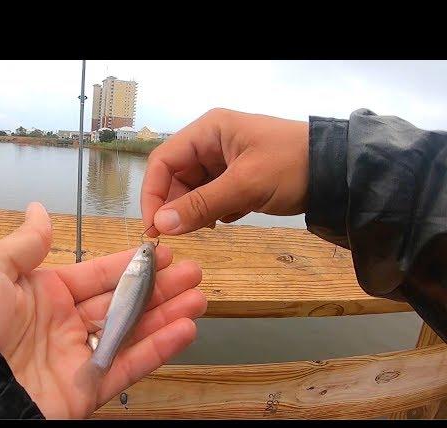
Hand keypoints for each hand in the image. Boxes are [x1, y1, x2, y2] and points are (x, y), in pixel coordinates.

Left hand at [0, 202, 205, 418]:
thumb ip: (26, 243)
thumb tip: (39, 210)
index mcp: (40, 293)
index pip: (96, 274)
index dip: (130, 263)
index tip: (162, 251)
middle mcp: (60, 324)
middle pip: (120, 302)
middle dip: (158, 287)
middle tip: (194, 272)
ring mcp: (73, 358)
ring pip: (130, 333)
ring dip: (166, 315)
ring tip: (199, 297)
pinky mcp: (82, 392)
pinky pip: (126, 368)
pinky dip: (157, 350)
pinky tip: (185, 329)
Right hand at [141, 108, 308, 236]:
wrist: (337, 173)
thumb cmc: (291, 166)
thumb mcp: (245, 185)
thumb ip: (201, 205)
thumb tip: (160, 225)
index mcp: (208, 131)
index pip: (163, 161)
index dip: (152, 193)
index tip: (154, 227)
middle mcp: (210, 144)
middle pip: (175, 178)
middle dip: (176, 206)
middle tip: (182, 233)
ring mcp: (223, 162)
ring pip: (193, 191)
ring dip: (196, 211)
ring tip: (212, 225)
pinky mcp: (236, 179)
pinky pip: (211, 198)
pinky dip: (214, 212)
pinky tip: (229, 218)